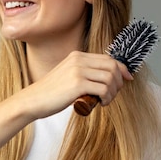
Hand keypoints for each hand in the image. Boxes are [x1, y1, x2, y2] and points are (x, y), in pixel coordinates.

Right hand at [17, 51, 132, 119]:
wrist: (33, 100)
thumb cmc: (50, 92)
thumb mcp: (67, 75)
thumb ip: (83, 72)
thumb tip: (105, 78)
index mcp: (77, 56)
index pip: (108, 58)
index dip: (121, 68)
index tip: (127, 79)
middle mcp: (78, 60)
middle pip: (112, 66)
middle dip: (119, 81)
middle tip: (113, 94)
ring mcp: (78, 71)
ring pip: (110, 78)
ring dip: (113, 92)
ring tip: (105, 100)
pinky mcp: (77, 84)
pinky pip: (103, 89)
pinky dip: (107, 97)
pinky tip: (101, 103)